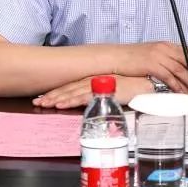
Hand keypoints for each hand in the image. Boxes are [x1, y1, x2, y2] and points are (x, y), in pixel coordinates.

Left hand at [32, 76, 149, 108]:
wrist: (150, 86)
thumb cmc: (134, 90)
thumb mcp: (114, 93)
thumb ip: (101, 97)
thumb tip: (92, 106)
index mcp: (95, 80)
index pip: (72, 86)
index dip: (57, 91)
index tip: (44, 97)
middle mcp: (94, 81)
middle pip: (69, 88)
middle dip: (52, 95)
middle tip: (37, 101)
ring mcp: (99, 86)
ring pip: (73, 92)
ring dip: (57, 98)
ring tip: (44, 103)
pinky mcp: (105, 92)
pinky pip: (84, 97)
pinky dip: (71, 100)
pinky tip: (61, 104)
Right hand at [113, 42, 187, 92]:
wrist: (116, 56)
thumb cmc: (132, 56)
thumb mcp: (151, 53)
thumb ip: (164, 57)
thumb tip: (174, 67)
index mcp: (165, 45)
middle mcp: (164, 49)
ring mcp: (158, 57)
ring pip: (180, 70)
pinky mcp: (152, 66)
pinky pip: (168, 77)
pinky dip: (176, 86)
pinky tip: (182, 93)